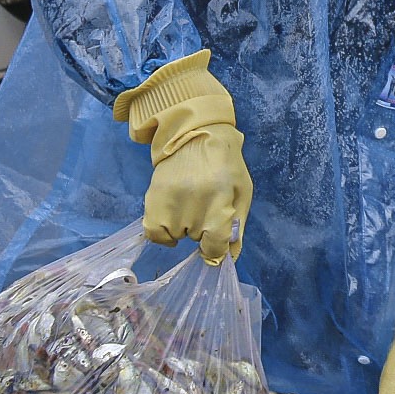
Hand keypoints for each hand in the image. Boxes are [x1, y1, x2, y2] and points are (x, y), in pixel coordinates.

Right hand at [116, 51, 252, 262]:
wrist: (195, 134)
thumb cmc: (226, 165)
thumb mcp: (242, 192)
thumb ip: (237, 227)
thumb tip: (229, 259)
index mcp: (219, 200)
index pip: (214, 244)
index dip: (215, 250)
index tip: (215, 245)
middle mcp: (193, 203)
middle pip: (196, 239)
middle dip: (203, 230)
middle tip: (207, 204)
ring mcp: (169, 201)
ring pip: (176, 236)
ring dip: (184, 228)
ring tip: (191, 204)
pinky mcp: (152, 199)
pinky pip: (154, 233)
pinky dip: (163, 233)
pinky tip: (173, 221)